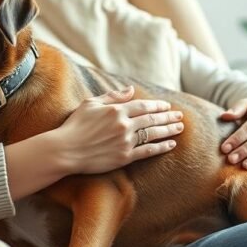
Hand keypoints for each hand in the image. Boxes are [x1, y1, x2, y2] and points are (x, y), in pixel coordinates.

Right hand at [53, 85, 183, 174]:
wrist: (66, 150)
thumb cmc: (75, 126)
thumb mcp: (91, 104)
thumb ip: (112, 96)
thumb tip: (130, 89)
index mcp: (116, 110)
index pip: (143, 106)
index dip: (157, 106)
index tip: (167, 106)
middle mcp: (124, 125)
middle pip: (152, 119)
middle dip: (168, 117)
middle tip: (180, 116)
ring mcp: (125, 142)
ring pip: (153, 134)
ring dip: (169, 130)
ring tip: (180, 128)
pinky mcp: (124, 157)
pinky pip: (148, 151)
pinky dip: (161, 147)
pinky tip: (171, 144)